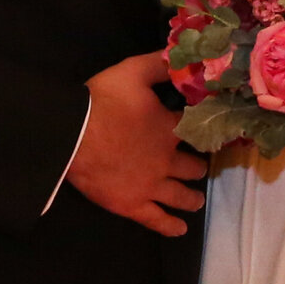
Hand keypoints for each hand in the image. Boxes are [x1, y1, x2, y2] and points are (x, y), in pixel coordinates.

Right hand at [67, 50, 207, 237]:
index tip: (213, 132)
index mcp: (169, 128)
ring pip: (181, 196)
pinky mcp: (131, 204)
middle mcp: (167, 160)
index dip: (204, 130)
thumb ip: (159, 64)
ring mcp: (151, 185)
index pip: (196, 130)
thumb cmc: (102, 102)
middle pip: (193, 167)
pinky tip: (180, 229)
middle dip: (198, 166)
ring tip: (196, 200)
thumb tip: (181, 54)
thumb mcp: (132, 72)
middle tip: (201, 168)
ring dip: (191, 198)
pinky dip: (171, 225)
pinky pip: (157, 220)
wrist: (71, 135)